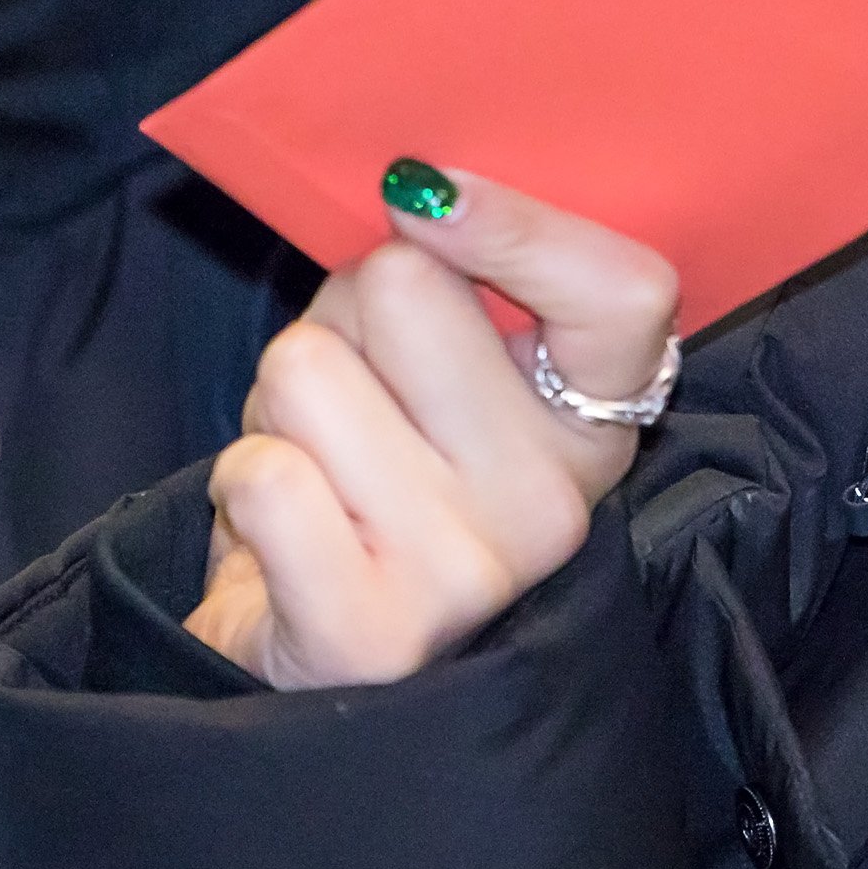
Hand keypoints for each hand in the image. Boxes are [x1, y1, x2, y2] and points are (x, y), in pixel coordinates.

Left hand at [185, 163, 677, 691]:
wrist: (314, 679)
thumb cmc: (373, 484)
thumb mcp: (441, 375)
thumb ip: (450, 278)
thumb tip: (415, 189)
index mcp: (595, 424)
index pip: (626, 293)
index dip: (522, 222)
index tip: (424, 196)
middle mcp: (553, 504)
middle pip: (409, 286)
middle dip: (342, 315)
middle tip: (355, 396)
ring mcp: (466, 572)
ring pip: (308, 368)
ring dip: (279, 403)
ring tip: (316, 467)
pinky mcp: (367, 634)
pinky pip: (264, 471)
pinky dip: (241, 477)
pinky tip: (278, 528)